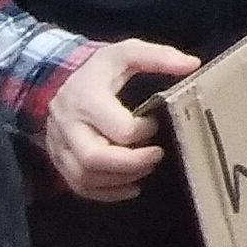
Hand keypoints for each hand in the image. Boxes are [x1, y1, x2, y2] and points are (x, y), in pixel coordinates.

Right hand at [44, 40, 196, 200]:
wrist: (55, 79)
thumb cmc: (98, 68)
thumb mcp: (126, 53)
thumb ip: (158, 57)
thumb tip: (192, 64)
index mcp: (86, 98)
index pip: (117, 128)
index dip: (143, 130)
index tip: (156, 123)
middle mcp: (68, 126)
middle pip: (94, 158)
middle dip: (131, 163)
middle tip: (157, 156)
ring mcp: (59, 147)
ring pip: (84, 177)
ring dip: (119, 180)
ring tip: (146, 168)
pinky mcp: (59, 161)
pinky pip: (77, 186)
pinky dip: (105, 193)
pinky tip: (130, 187)